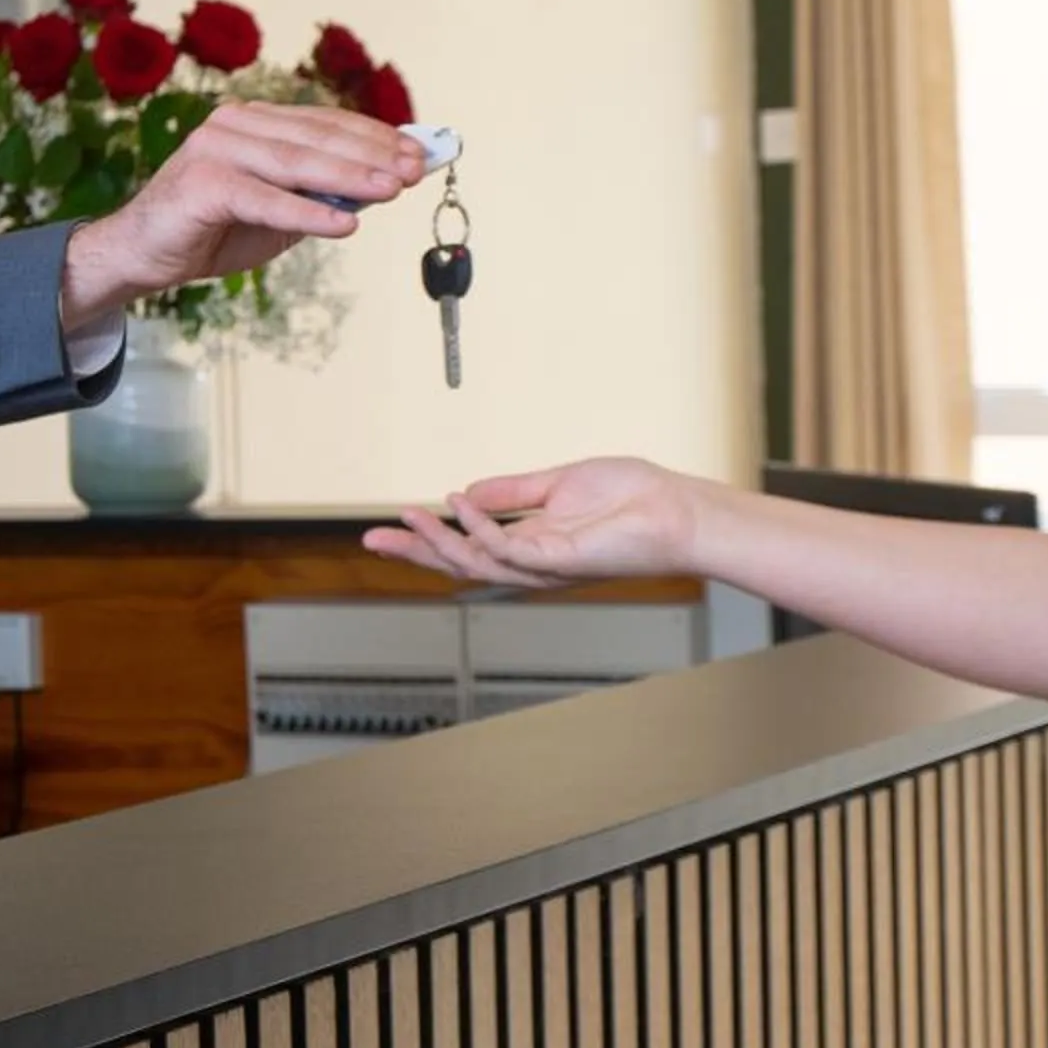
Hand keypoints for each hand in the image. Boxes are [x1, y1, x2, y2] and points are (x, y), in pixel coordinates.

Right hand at [60, 103, 423, 323]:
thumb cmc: (213, 228)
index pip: (326, 122)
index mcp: (256, 120)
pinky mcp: (202, 183)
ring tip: (392, 191)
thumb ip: (323, 194)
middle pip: (318, 136)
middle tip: (414, 170)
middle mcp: (236, 123)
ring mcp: (215, 149)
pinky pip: (266, 199)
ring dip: (350, 177)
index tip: (417, 153)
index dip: (376, 135)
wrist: (144, 253)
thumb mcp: (280, 211)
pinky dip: (308, 213)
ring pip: (297, 163)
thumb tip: (384, 186)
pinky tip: (346, 225)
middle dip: (373, 153)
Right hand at [363, 457, 709, 588]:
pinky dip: (479, 526)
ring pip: (475, 563)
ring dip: (438, 540)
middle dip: (414, 552)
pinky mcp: (559, 559)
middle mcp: (532, 560)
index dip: (427, 538)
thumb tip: (466, 491)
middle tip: (372, 538)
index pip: (468, 545)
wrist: (676, 511)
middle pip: (459, 563)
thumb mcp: (559, 483)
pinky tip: (459, 505)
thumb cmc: (632, 498)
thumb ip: (513, 490)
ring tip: (409, 517)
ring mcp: (544, 563)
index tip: (391, 525)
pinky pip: (506, 548)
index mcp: (531, 542)